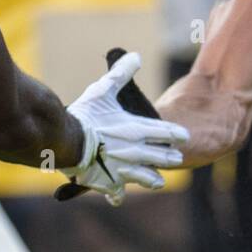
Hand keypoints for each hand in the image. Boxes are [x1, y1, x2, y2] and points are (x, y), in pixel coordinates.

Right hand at [61, 52, 188, 204]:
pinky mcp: (109, 183)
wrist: (67, 142)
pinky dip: (117, 194)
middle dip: (170, 157)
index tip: (184, 137)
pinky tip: (118, 195)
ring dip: (153, 179)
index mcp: (137, 129)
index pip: (167, 133)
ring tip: (157, 180)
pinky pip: (117, 192)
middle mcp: (136, 152)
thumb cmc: (85, 115)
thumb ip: (121, 74)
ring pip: (148, 179)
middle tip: (176, 158)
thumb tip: (136, 55)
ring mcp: (124, 170)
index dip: (177, 134)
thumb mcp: (102, 91)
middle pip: (163, 158)